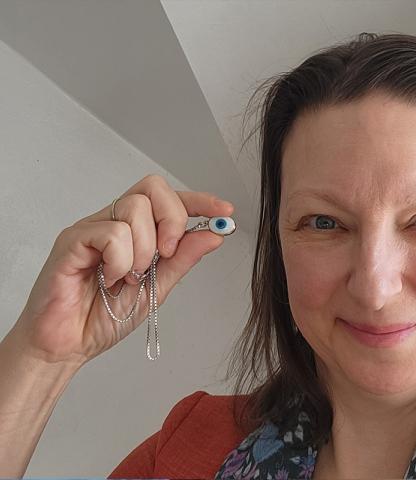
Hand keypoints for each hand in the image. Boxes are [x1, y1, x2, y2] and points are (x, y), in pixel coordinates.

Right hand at [10, 174, 233, 365]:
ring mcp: (91, 227)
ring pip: (134, 209)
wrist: (68, 345)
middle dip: (172, 220)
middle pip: (153, 188)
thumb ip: (182, 258)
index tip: (225, 212)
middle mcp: (114, 221)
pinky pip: (111, 232)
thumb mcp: (158, 287)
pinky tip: (110, 278)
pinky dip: (121, 260)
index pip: (170, 199)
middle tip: (166, 254)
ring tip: (130, 277)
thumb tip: (214, 234)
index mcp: (135, 230)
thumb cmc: (104, 316)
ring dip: (144, 250)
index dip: (200, 201)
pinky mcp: (72, 239)